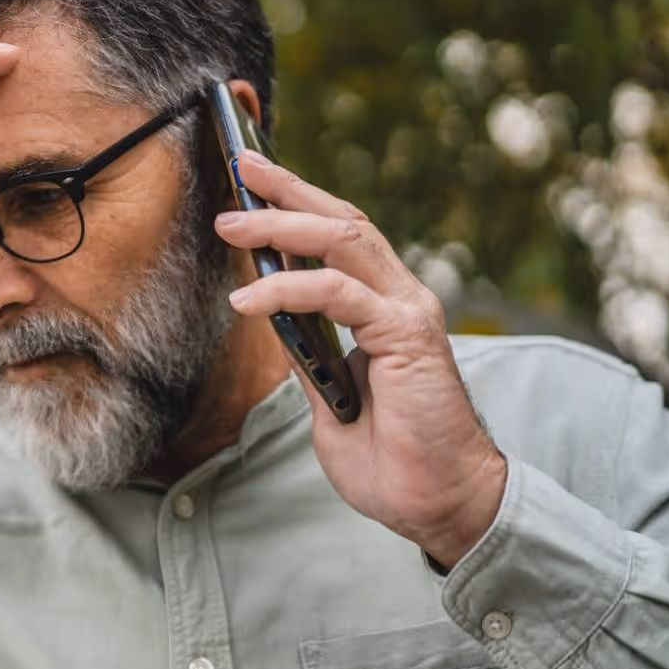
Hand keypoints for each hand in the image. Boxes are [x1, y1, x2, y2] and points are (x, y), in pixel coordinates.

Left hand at [214, 149, 506, 568]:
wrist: (437, 504)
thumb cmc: (390, 459)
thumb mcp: (326, 397)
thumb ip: (307, 354)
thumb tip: (269, 317)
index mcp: (383, 309)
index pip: (338, 238)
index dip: (296, 203)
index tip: (249, 181)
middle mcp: (400, 299)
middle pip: (342, 221)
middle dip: (288, 190)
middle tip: (239, 165)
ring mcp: (407, 313)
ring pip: (343, 241)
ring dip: (282, 226)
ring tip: (231, 224)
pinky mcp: (407, 336)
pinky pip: (340, 294)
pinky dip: (289, 288)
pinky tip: (249, 299)